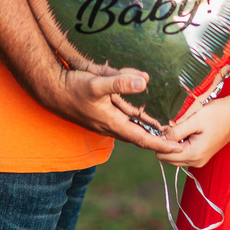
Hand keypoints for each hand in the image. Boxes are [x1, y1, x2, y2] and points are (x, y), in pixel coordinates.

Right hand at [42, 66, 177, 152]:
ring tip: (168, 129)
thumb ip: (120, 83)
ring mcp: (106, 119)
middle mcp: (110, 125)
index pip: (142, 138)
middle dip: (159, 139)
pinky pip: (125, 115)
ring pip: (133, 125)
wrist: (51, 89)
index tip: (178, 148)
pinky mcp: (103, 111)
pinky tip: (145, 112)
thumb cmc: (72, 88)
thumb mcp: (98, 84)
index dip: (161, 144)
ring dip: (149, 128)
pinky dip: (137, 116)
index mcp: (112, 123)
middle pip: (140, 136)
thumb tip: (145, 81)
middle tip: (178, 141)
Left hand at [155, 84, 229, 167]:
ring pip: (175, 156)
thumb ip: (176, 131)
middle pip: (167, 158)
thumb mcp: (195, 120)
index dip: (159, 142)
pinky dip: (179, 144)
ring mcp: (199, 160)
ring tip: (178, 127)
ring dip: (172, 144)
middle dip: (164, 144)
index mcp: (193, 154)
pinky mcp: (202, 155)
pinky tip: (184, 131)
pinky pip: (183, 153)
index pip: (163, 156)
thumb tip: (161, 137)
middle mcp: (196, 162)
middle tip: (169, 126)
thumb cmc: (218, 114)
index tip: (161, 128)